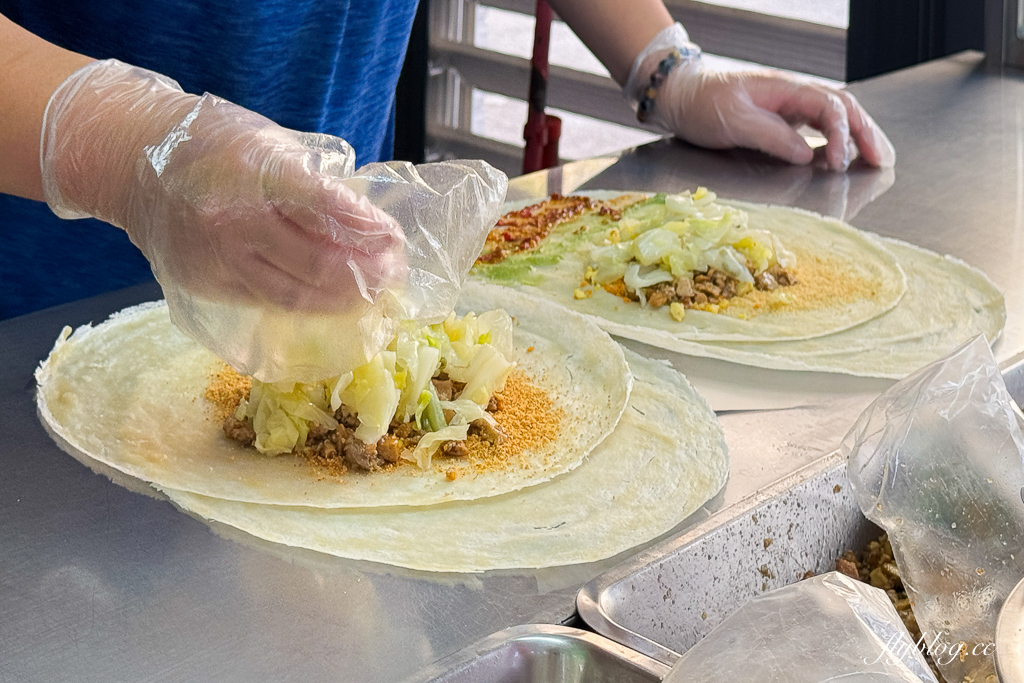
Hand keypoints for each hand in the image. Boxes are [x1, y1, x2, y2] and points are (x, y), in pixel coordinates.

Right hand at [40, 60, 405, 310]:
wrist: (130, 162)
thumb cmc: (210, 142)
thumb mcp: (268, 141)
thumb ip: (313, 180)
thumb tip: (364, 221)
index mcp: (255, 172)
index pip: (327, 209)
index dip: (368, 229)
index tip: (394, 237)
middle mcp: (235, 221)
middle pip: (318, 263)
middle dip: (367, 272)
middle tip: (393, 271)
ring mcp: (218, 258)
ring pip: (297, 295)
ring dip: (344, 299)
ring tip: (374, 295)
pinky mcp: (208, 283)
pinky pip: (270, 301)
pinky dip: (308, 303)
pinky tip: (334, 301)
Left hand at [654, 63, 895, 171]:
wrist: (682, 97)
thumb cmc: (703, 104)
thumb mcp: (734, 121)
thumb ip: (771, 137)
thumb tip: (806, 155)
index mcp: (786, 89)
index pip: (828, 107)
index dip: (840, 135)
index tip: (839, 164)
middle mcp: (794, 95)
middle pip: (843, 109)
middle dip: (866, 133)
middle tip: (882, 161)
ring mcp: (791, 107)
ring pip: (836, 117)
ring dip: (858, 137)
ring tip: (878, 159)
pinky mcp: (784, 120)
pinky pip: (820, 127)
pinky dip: (838, 141)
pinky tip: (846, 157)